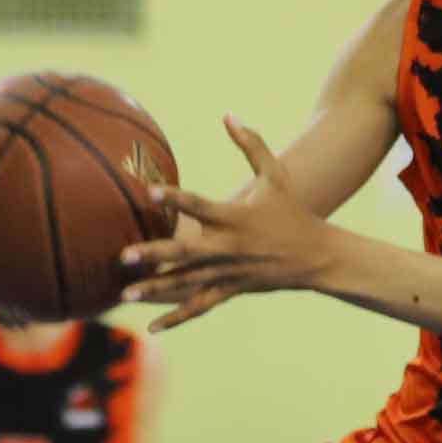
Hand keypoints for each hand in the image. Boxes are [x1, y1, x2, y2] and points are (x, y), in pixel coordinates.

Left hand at [118, 118, 333, 332]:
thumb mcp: (276, 175)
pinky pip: (200, 305)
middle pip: (186, 252)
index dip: (175, 198)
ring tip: (125, 293)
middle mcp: (229, 247)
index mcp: (236, 217)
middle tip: (124, 256)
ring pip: (187, 283)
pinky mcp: (230, 290)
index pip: (200, 205)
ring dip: (156, 290)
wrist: (316, 256)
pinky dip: (177, 318)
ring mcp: (228, 272)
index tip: (150, 192)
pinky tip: (153, 328)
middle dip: (154, 255)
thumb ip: (251, 144)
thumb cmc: (292, 211)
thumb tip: (229, 114)